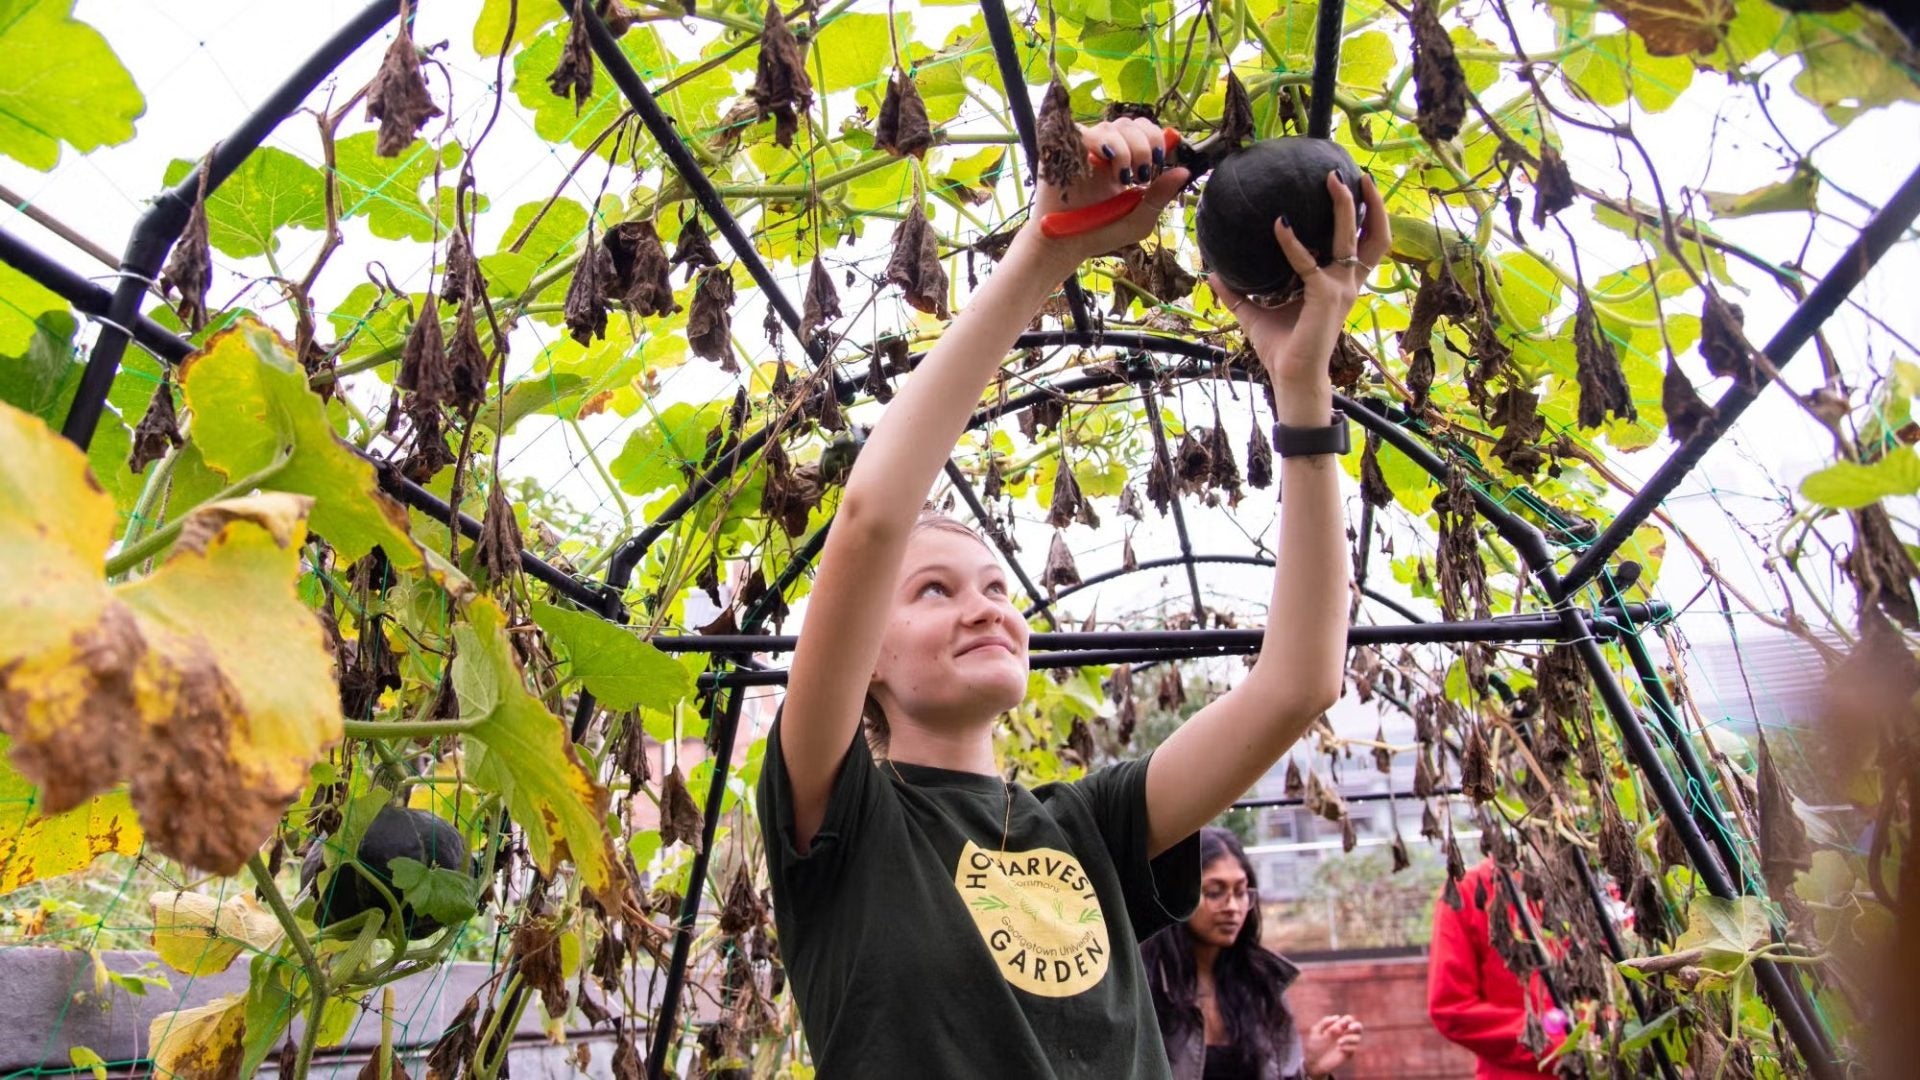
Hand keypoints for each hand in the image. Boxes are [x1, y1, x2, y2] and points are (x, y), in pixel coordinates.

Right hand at [1026, 117, 1189, 266]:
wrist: (1067, 245)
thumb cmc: (1100, 233)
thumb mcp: (1139, 219)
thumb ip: (1160, 196)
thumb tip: (1184, 171)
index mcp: (1125, 161)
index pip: (1144, 130)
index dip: (1156, 138)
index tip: (1160, 160)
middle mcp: (1105, 150)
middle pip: (1132, 124)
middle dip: (1146, 145)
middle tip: (1143, 175)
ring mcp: (1085, 149)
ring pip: (1113, 126)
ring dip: (1127, 149)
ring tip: (1123, 177)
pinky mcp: (1065, 150)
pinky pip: (1088, 133)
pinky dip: (1105, 144)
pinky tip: (1109, 165)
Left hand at [1214, 171, 1389, 386]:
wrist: (1291, 378)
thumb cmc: (1282, 349)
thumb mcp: (1255, 314)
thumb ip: (1238, 293)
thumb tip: (1214, 274)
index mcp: (1339, 285)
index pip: (1364, 246)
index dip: (1366, 217)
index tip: (1354, 189)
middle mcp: (1347, 285)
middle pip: (1375, 237)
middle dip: (1371, 203)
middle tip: (1355, 174)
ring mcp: (1340, 290)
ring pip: (1355, 240)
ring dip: (1346, 208)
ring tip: (1333, 181)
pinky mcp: (1326, 298)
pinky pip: (1309, 263)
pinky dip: (1293, 242)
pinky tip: (1278, 225)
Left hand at [1303, 1014, 1362, 1076]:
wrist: (1314, 1062)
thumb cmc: (1314, 1045)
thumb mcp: (1316, 1031)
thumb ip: (1324, 1022)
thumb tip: (1337, 1017)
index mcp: (1337, 1027)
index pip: (1348, 1019)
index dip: (1347, 1020)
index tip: (1340, 1024)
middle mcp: (1344, 1035)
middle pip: (1358, 1027)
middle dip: (1356, 1026)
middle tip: (1349, 1028)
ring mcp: (1347, 1044)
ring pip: (1357, 1037)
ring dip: (1349, 1038)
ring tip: (1338, 1042)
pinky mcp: (1348, 1054)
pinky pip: (1354, 1048)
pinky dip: (1348, 1047)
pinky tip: (1339, 1049)